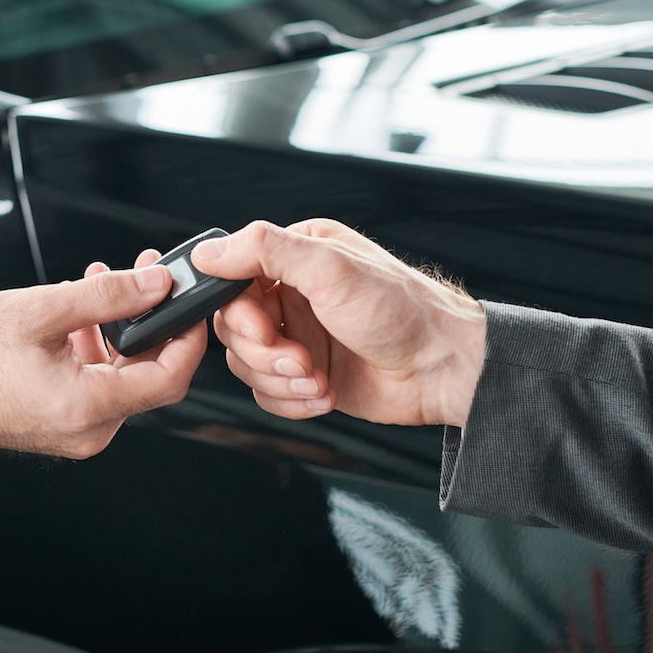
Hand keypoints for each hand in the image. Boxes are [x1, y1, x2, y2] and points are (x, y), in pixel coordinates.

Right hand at [0, 259, 205, 458]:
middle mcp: (88, 429)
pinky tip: (82, 311)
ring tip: (105, 281)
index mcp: (86, 407)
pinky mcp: (63, 422)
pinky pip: (98, 384)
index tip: (193, 304)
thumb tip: (154, 285)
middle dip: (152, 321)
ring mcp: (76, 430)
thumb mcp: (39, 311)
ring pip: (123, 376)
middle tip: (146, 274)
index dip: (189, 339)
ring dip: (122, 328)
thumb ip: (105, 297)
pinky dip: (98, 348)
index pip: (168, 380)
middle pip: (149, 376)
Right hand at [192, 219, 484, 426]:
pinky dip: (293, 402)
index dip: (240, 315)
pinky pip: (270, 396)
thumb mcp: (330, 267)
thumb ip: (264, 250)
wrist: (443, 369)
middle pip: (233, 330)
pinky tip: (324, 394)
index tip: (265, 330)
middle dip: (264, 353)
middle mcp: (293, 296)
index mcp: (296, 257)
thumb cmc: (403, 311)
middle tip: (301, 359)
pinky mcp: (308, 377)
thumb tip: (209, 250)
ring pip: (248, 366)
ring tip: (318, 378)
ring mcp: (300, 338)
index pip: (232, 282)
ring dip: (280, 381)